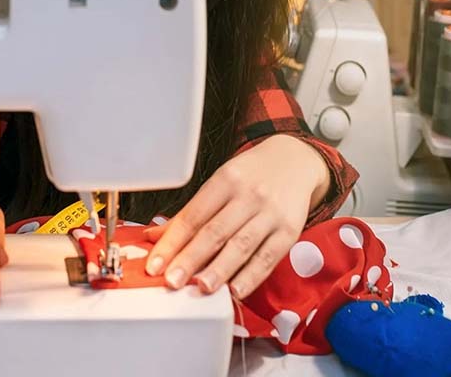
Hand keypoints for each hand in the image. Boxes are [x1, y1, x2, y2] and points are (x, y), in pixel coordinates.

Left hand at [144, 135, 329, 299]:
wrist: (295, 160)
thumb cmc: (252, 175)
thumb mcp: (221, 182)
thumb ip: (191, 212)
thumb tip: (156, 237)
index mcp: (226, 180)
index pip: (194, 215)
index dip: (172, 242)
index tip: (155, 264)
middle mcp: (249, 195)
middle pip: (215, 232)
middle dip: (191, 259)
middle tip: (172, 281)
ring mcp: (271, 213)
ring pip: (242, 246)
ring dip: (220, 270)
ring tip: (202, 288)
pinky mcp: (290, 230)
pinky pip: (268, 257)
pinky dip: (251, 276)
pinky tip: (236, 290)